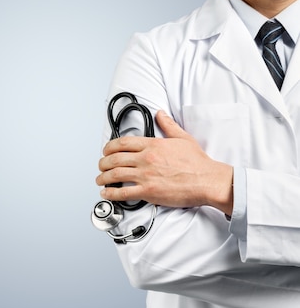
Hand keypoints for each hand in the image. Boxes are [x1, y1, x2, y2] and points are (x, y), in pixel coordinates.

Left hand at [96, 110, 233, 215]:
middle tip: (101, 166)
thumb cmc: (198, 163)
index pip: (123, 143)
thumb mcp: (183, 138)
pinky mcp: (149, 192)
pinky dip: (111, 193)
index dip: (109, 147)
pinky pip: (124, 192)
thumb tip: (161, 114)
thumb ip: (168, 125)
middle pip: (115, 159)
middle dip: (103, 163)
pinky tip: (107, 193)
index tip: (106, 151)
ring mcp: (146, 175)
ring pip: (115, 174)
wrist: (208, 180)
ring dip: (103, 177)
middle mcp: (146, 159)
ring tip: (100, 179)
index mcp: (153, 145)